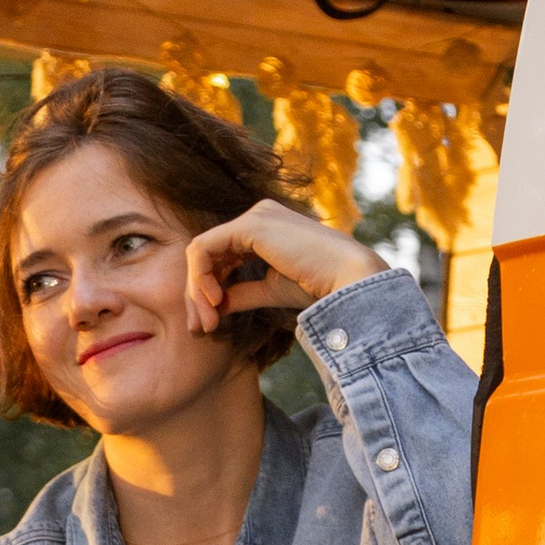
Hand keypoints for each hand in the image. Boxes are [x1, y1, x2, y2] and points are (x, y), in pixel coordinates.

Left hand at [183, 197, 381, 335]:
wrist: (348, 281)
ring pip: (201, 251)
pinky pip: (205, 249)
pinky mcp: (251, 225)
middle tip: (198, 329)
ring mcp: (255, 216)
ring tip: (208, 322)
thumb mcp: (271, 290)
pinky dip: (201, 278)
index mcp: (265, 227)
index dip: (207, 290)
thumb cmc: (319, 285)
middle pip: (207, 253)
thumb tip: (214, 307)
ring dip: (197, 291)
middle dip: (196, 294)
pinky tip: (213, 302)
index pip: (221, 255)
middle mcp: (258, 215)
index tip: (209, 325)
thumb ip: (241, 293)